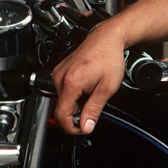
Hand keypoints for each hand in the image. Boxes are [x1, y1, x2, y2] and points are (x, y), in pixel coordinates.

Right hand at [52, 20, 126, 134]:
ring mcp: (59, 73)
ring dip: (76, 104)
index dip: (73, 128)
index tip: (84, 129)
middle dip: (77, 114)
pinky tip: (86, 88)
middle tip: (94, 109)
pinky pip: (63, 90)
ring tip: (92, 93)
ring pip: (63, 100)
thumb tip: (86, 126)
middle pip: (62, 109)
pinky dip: (74, 95)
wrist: (107, 38)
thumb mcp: (107, 88)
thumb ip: (94, 110)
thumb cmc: (109, 58)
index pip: (62, 115)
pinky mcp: (60, 71)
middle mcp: (60, 77)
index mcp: (71, 83)